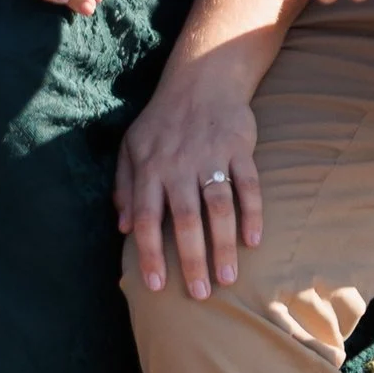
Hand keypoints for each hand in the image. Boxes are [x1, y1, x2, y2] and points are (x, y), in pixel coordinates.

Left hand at [116, 56, 261, 299]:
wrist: (202, 77)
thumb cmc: (162, 119)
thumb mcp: (131, 146)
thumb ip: (124, 186)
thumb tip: (121, 227)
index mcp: (150, 168)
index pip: (147, 218)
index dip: (149, 253)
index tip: (155, 285)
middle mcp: (179, 165)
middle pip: (186, 220)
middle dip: (191, 260)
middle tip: (199, 294)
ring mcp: (211, 156)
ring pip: (218, 207)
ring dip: (223, 245)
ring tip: (228, 279)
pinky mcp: (239, 148)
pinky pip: (248, 184)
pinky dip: (252, 213)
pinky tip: (252, 241)